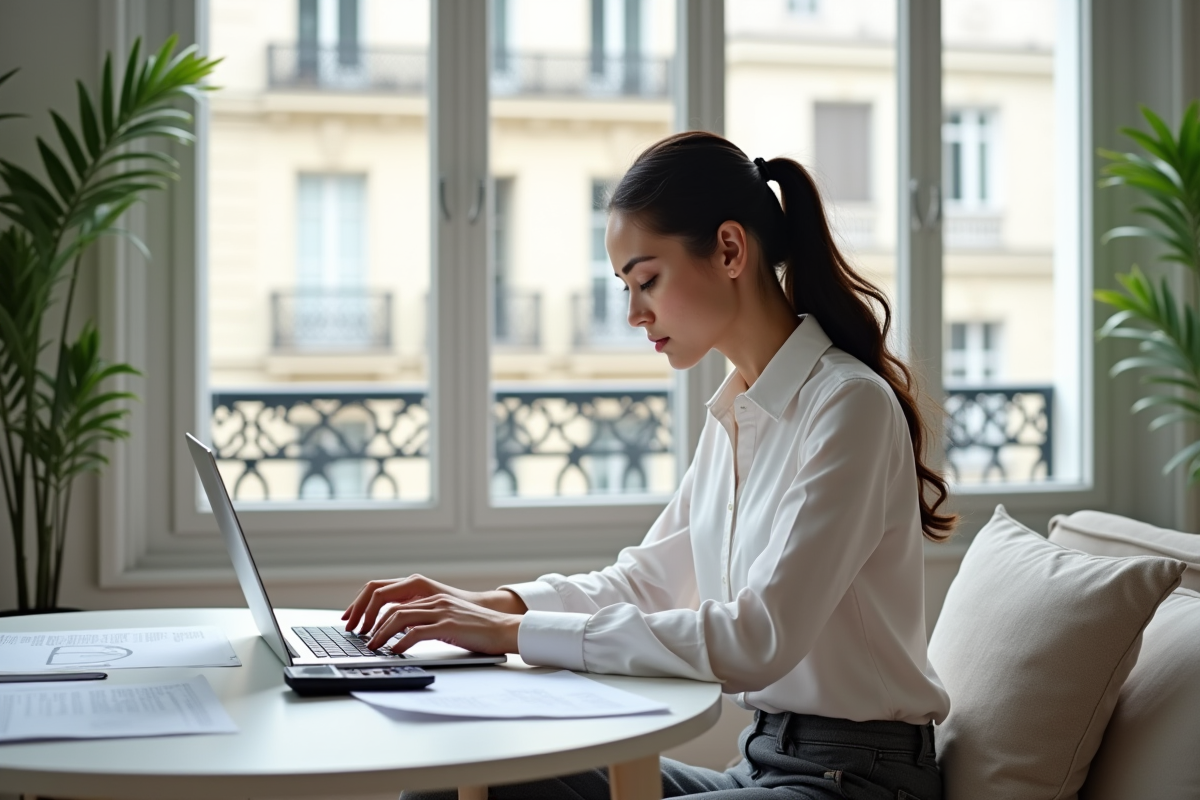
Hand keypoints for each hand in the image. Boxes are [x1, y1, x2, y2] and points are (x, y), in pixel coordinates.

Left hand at [362, 593, 521, 655]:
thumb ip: (426, 621)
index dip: (370, 608)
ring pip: (400, 617)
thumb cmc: (477, 629)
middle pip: (391, 606)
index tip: (356, 621)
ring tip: (372, 646)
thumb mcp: (447, 620)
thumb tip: (400, 633)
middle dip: (369, 622)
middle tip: (359, 637)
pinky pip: (416, 633)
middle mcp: (434, 600)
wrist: (503, 629)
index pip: (392, 597)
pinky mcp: (448, 625)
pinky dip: (400, 642)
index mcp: (431, 597)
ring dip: (381, 634)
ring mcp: (441, 611)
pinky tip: (394, 652)